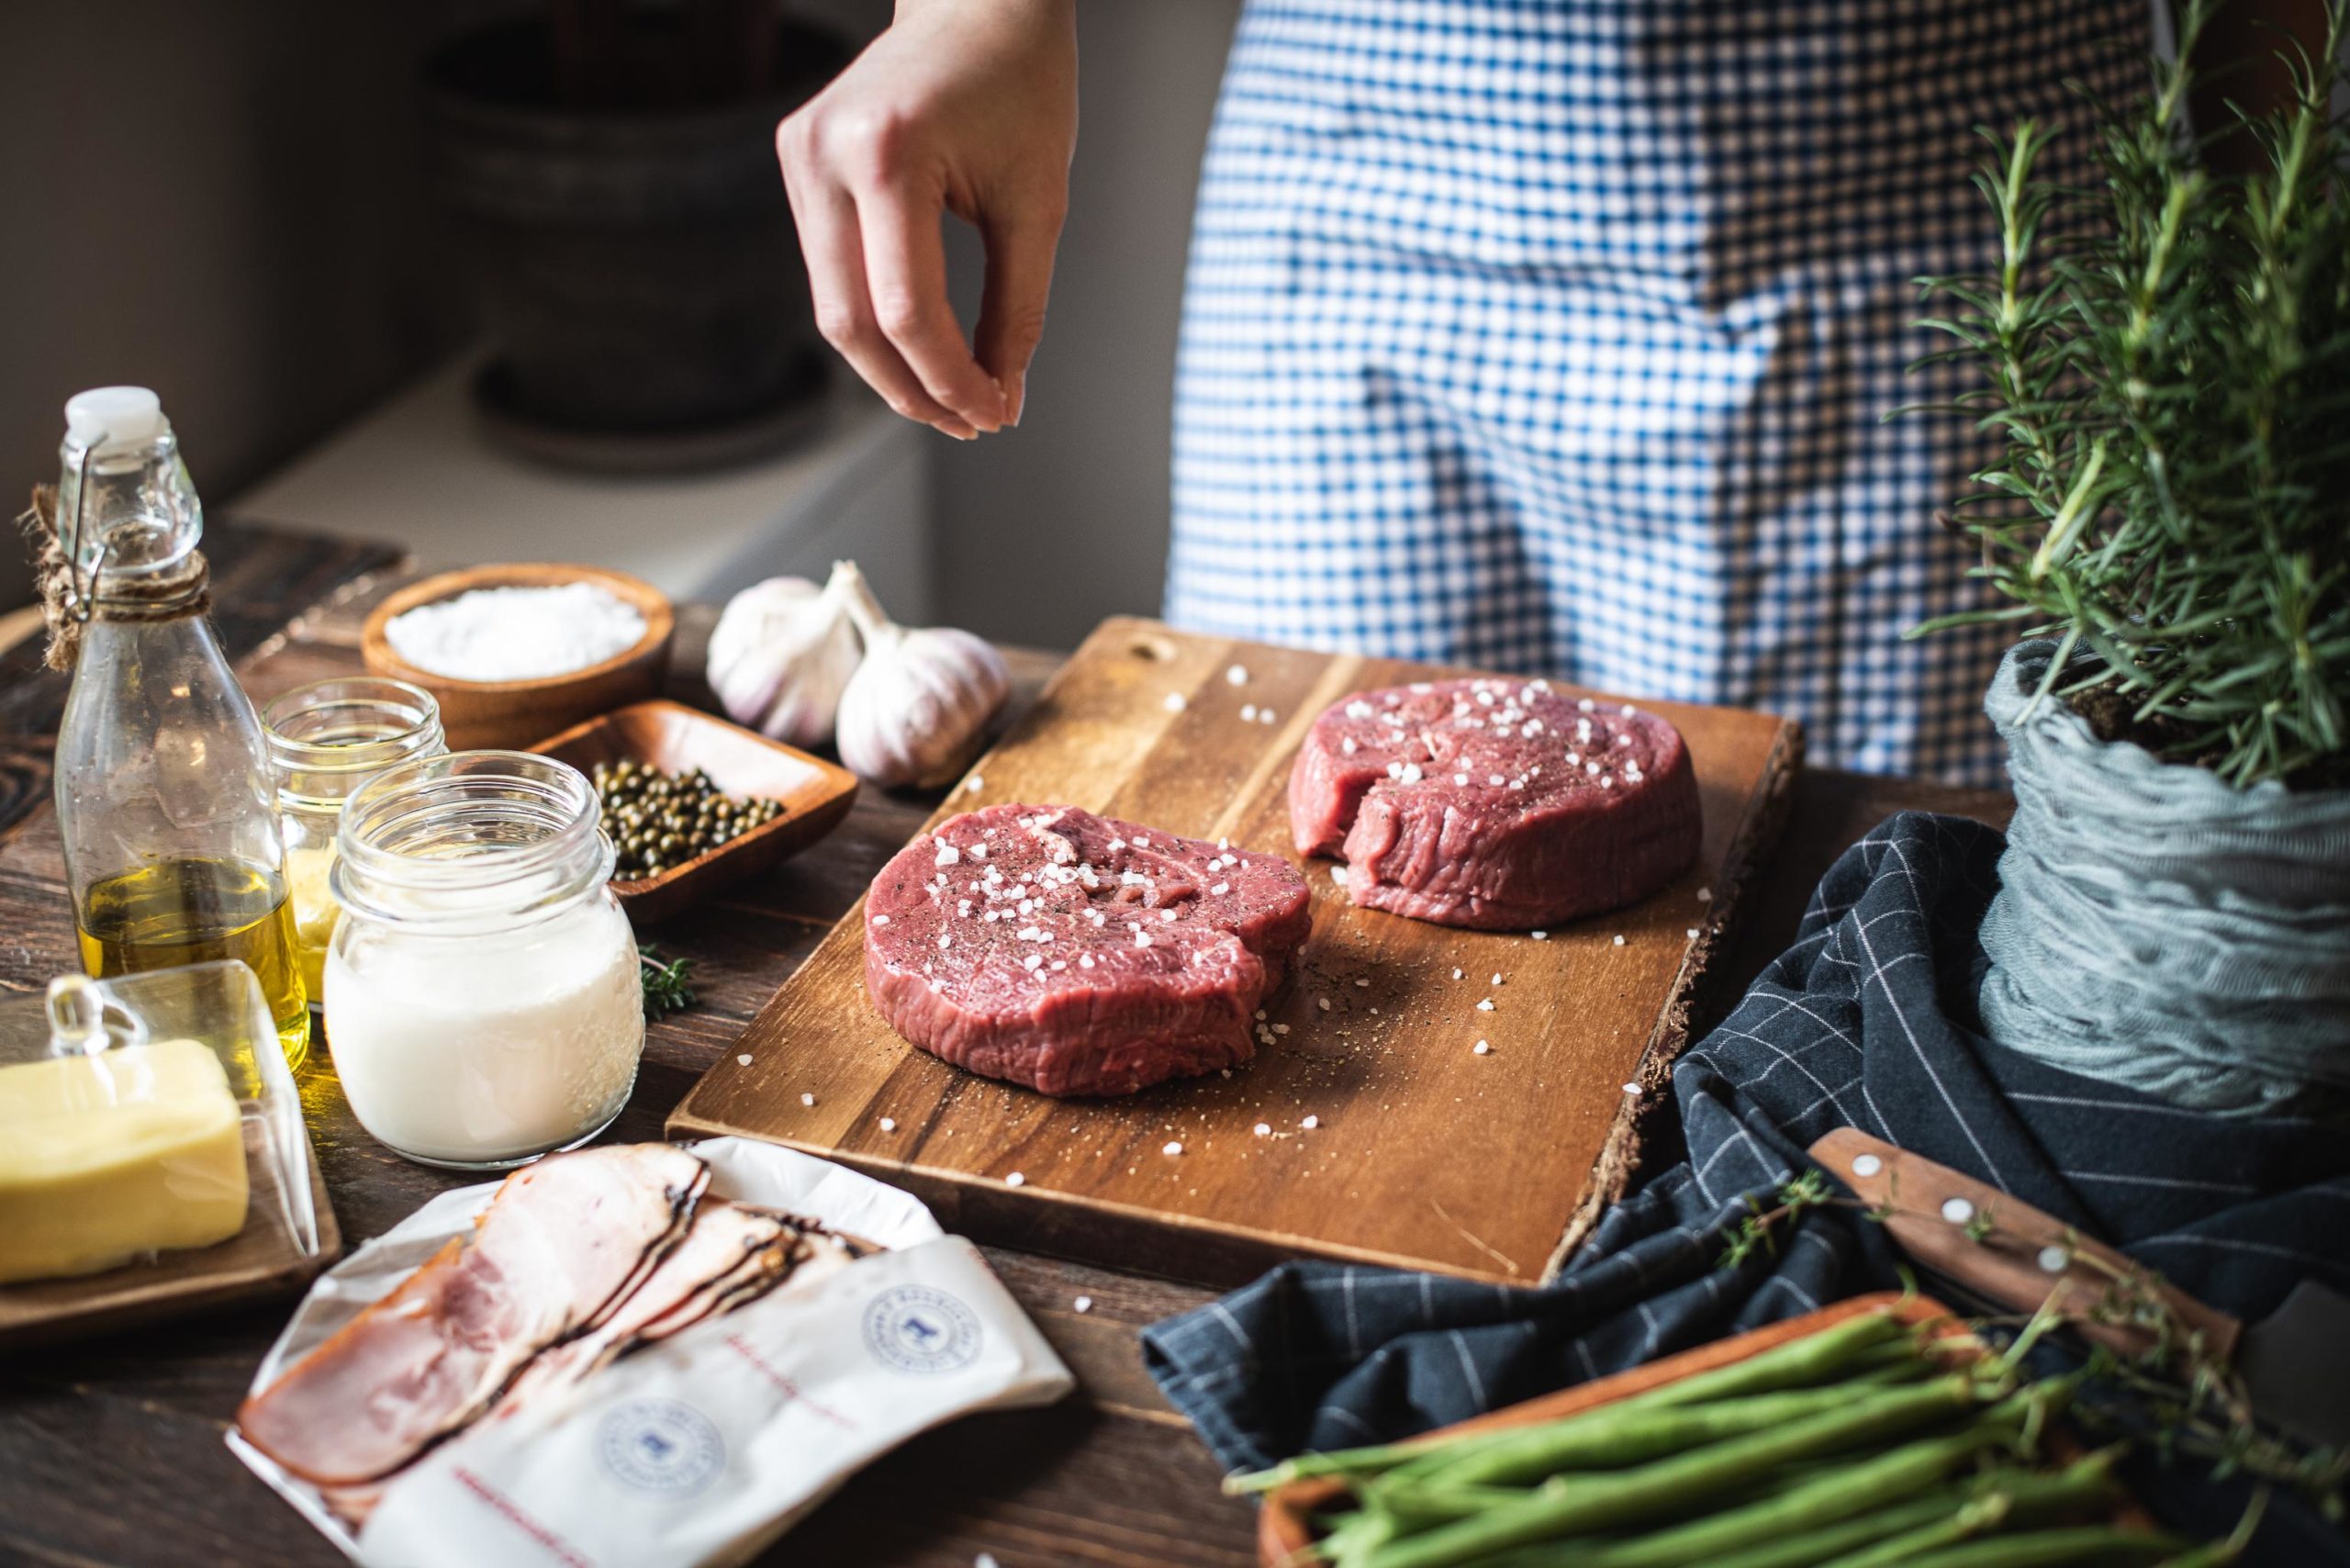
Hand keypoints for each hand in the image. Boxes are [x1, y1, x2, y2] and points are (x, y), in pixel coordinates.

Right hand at [777, 0, 1076, 437]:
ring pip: (832, 305)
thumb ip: (1017, 307)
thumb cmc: (1020, 85)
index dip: (950, 379)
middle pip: (851, 321)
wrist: (977, 2)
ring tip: (948, 395)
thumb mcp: (1037, 203)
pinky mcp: (796, 160)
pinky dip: (873, 316)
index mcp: (888, 154)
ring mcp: (799, 155)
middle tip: (966, 424)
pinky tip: (918, 341)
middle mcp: (825, 153)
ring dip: (888, 363)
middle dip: (911, 388)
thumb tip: (999, 397)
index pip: (906, 311)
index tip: (993, 413)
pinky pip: (829, 267)